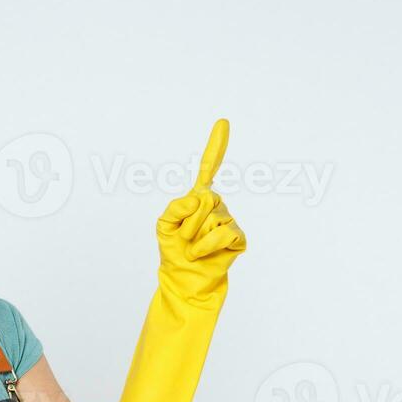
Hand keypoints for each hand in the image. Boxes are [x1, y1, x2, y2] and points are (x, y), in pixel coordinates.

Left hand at [155, 119, 247, 305]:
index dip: (216, 146)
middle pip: (206, 198)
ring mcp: (228, 220)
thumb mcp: (164, 225)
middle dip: (189, 221)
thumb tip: (198, 197)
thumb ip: (175, 207)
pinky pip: (223, 233)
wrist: (185, 279)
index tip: (223, 122)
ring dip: (195, 236)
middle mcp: (216, 205)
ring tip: (192, 248)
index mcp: (198, 198)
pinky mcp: (238, 237)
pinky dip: (206, 245)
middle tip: (183, 238)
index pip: (208, 168)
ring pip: (213, 218)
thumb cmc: (174, 251)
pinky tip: (201, 253)